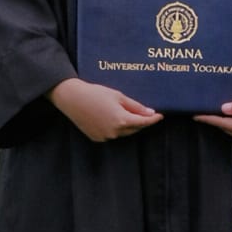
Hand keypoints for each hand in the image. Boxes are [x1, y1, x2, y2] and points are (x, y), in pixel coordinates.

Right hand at [47, 78, 162, 141]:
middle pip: (134, 128)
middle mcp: (114, 132)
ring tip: (124, 112)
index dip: (153, 119)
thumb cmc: (95, 93)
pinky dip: (115, 128)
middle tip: (144, 112)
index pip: (143, 122)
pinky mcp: (97, 138)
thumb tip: (150, 112)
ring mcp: (105, 137)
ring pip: (123, 132)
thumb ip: (135, 106)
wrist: (72, 98)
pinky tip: (111, 117)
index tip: (160, 116)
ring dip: (127, 125)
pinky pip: (112, 134)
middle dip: (140, 121)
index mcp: (121, 120)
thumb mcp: (118, 96)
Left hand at [193, 89, 231, 147]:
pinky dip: (228, 121)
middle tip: (198, 109)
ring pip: (229, 128)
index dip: (209, 118)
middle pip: (224, 127)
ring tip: (208, 110)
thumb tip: (224, 108)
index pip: (223, 124)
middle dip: (212, 119)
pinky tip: (223, 113)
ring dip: (220, 120)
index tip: (195, 114)